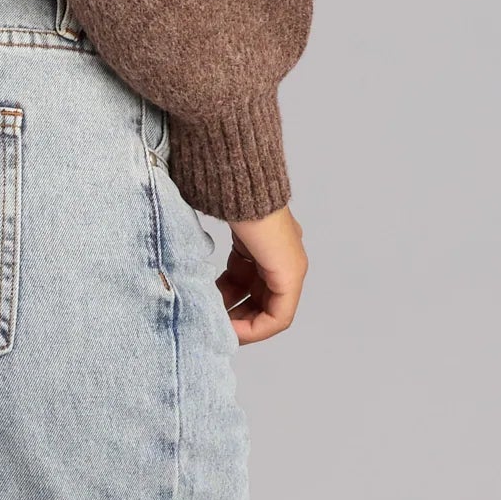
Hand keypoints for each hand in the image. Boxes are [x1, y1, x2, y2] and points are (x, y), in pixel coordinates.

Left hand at [217, 203, 306, 343]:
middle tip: (216, 327)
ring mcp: (268, 250)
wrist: (238, 167)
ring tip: (209, 310)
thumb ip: (248, 289)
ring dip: (235, 304)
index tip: (225, 332)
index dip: (253, 332)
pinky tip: (209, 289)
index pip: (279, 319)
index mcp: (291, 268)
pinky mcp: (251, 241)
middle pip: (267, 307)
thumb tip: (223, 311)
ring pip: (253, 291)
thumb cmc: (248, 208)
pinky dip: (230, 286)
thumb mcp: (253, 256)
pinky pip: (243, 272)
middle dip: (243, 320)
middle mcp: (285, 261)